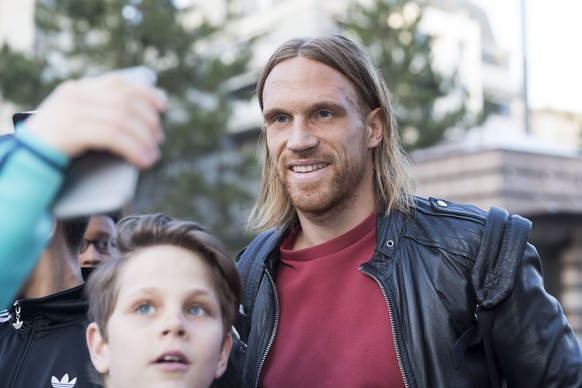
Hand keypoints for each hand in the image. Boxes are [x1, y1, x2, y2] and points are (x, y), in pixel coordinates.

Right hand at [24, 73, 166, 168]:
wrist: (25, 158)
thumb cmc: (58, 146)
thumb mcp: (79, 122)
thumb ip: (102, 114)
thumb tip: (144, 124)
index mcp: (78, 89)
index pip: (119, 83)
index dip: (146, 93)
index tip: (163, 106)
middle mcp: (75, 95)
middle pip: (125, 100)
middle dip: (148, 120)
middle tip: (158, 139)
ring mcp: (72, 111)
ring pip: (122, 119)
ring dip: (144, 139)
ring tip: (153, 155)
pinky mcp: (71, 130)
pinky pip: (113, 136)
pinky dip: (133, 148)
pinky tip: (142, 160)